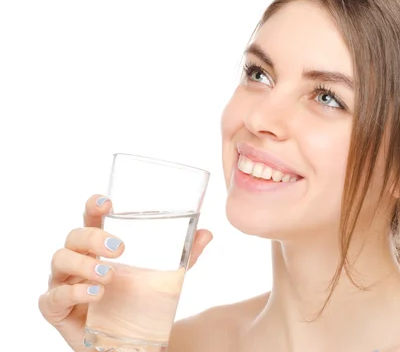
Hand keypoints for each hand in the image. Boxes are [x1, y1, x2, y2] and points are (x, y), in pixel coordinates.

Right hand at [38, 194, 212, 350]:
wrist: (128, 342)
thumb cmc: (137, 303)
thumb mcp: (166, 278)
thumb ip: (186, 256)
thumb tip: (207, 233)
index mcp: (99, 248)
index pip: (91, 218)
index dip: (94, 206)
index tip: (107, 201)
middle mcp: (78, 260)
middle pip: (74, 236)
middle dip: (94, 238)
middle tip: (120, 248)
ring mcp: (62, 283)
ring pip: (59, 259)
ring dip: (85, 264)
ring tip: (110, 276)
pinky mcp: (55, 309)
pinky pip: (53, 296)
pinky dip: (74, 292)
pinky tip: (96, 294)